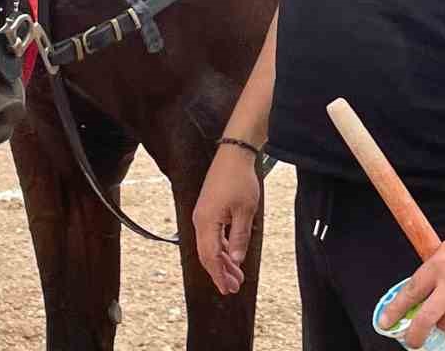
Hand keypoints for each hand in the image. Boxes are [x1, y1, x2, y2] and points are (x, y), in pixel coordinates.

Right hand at [192, 144, 260, 295]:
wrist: (233, 154)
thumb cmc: (239, 180)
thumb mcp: (245, 211)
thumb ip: (239, 238)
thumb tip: (235, 260)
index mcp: (206, 222)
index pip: (210, 256)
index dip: (219, 275)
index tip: (228, 289)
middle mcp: (200, 220)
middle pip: (207, 254)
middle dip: (220, 272)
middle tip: (234, 287)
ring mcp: (203, 215)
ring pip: (210, 245)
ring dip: (222, 261)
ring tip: (236, 275)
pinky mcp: (208, 210)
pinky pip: (212, 235)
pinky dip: (221, 248)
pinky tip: (231, 256)